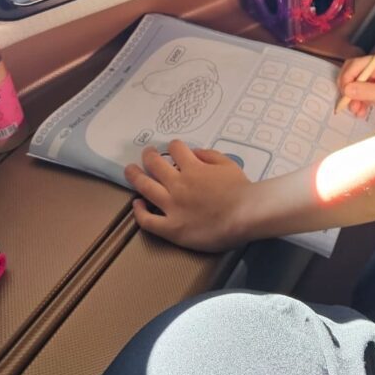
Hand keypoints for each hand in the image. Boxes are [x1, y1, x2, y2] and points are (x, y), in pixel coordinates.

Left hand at [125, 141, 251, 251]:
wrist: (245, 215)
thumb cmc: (240, 190)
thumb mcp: (228, 164)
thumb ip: (209, 155)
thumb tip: (194, 153)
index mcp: (193, 167)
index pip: (175, 149)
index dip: (173, 147)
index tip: (173, 150)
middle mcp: (178, 184)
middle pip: (154, 164)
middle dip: (149, 155)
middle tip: (146, 154)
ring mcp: (172, 206)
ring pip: (145, 187)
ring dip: (135, 176)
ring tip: (130, 170)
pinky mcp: (171, 228)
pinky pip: (148, 220)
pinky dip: (139, 211)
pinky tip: (137, 204)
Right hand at [338, 55, 374, 121]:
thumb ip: (367, 91)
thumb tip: (347, 89)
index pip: (356, 65)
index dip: (347, 77)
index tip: (345, 92)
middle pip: (352, 74)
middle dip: (347, 88)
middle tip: (347, 102)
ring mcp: (374, 82)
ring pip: (354, 87)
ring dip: (352, 99)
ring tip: (357, 111)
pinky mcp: (374, 93)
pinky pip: (359, 96)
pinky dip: (357, 104)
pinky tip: (361, 113)